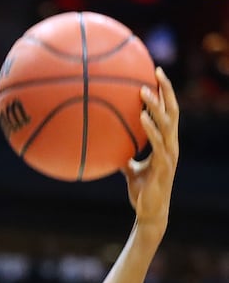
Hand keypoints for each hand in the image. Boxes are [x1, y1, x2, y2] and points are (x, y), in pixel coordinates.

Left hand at [123, 67, 178, 228]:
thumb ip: (125, 155)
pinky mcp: (164, 165)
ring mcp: (169, 153)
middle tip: (156, 71)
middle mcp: (171, 144)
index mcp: (166, 142)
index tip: (155, 74)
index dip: (165, 92)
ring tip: (143, 91)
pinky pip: (158, 142)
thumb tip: (110, 147)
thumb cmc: (142, 191)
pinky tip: (141, 118)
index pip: (168, 111)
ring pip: (166, 123)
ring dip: (155, 105)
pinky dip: (150, 129)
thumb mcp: (131, 169)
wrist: (149, 211)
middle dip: (165, 89)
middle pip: (172, 110)